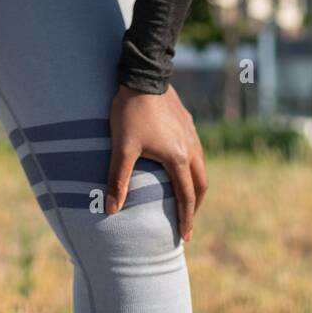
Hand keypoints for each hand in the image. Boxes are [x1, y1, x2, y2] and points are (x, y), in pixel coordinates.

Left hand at [106, 84, 207, 240]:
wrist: (143, 76)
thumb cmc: (131, 112)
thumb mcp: (122, 148)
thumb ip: (117, 179)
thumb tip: (111, 210)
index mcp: (178, 158)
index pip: (186, 197)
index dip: (186, 219)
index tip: (184, 236)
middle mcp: (191, 148)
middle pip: (201, 184)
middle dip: (195, 205)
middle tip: (187, 221)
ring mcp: (191, 134)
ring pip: (200, 166)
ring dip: (195, 185)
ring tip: (185, 196)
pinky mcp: (187, 121)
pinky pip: (195, 151)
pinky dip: (192, 167)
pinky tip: (179, 164)